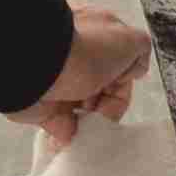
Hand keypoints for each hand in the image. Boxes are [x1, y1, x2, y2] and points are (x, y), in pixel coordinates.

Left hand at [26, 3, 149, 141]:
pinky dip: (72, 137)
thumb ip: (140, 51)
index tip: (119, 85)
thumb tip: (135, 70)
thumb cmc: (84, 51)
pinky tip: (77, 139)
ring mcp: (60, 82)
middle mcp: (77, 58)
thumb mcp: (129, 40)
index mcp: (96, 35)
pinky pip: (64, 128)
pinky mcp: (45, 107)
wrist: (36, 66)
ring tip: (89, 127)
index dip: (124, 80)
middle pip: (104, 89)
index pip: (120, 63)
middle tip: (100, 108)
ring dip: (93, 123)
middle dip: (107, 104)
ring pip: (86, 111)